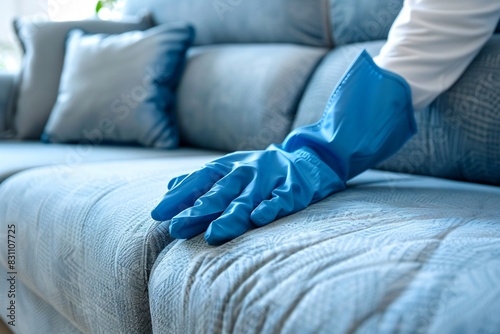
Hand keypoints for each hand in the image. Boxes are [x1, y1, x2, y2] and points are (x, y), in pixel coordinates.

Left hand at [151, 145, 341, 244]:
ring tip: (213, 234)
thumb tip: (168, 189)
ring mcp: (269, 179)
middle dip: (199, 210)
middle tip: (178, 227)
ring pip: (247, 199)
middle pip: (220, 192)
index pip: (199, 180)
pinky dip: (270, 207)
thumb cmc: (255, 170)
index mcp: (227, 166)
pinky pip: (281, 199)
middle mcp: (245, 171)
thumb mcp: (226, 169)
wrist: (302, 161)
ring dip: (230, 216)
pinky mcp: (292, 188)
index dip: (179, 196)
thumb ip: (199, 181)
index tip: (158, 214)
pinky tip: (258, 218)